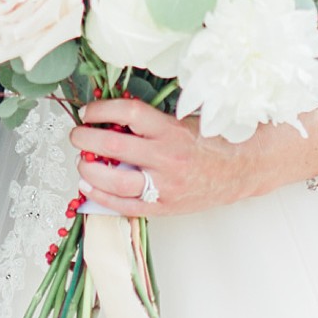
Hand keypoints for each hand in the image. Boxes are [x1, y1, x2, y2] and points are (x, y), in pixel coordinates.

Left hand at [70, 97, 300, 217]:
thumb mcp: (183, 119)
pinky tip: (90, 188)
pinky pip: (127, 206)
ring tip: (81, 163)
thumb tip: (112, 114)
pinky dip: (104, 198)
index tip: (89, 110)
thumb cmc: (211, 140)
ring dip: (91, 171)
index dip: (102, 110)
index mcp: (171, 130)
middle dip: (87, 140)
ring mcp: (165, 186)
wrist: (241, 169)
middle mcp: (167, 158)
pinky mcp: (166, 207)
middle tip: (76, 135)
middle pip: (115, 147)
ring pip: (116, 181)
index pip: (128, 113)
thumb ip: (151, 119)